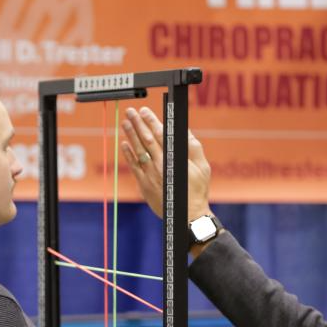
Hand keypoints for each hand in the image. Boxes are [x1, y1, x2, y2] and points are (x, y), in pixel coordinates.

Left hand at [121, 106, 211, 222]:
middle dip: (137, 124)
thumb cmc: (196, 191)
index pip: (160, 135)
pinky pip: (134, 167)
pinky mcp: (144, 185)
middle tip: (130, 112)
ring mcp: (150, 175)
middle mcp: (160, 164)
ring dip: (130, 136)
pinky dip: (128, 155)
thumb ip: (193, 148)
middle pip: (146, 140)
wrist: (186, 216)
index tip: (144, 111)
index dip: (151, 121)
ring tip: (125, 123)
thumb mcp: (202, 167)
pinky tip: (124, 144)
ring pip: (138, 151)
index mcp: (174, 158)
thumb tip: (184, 132)